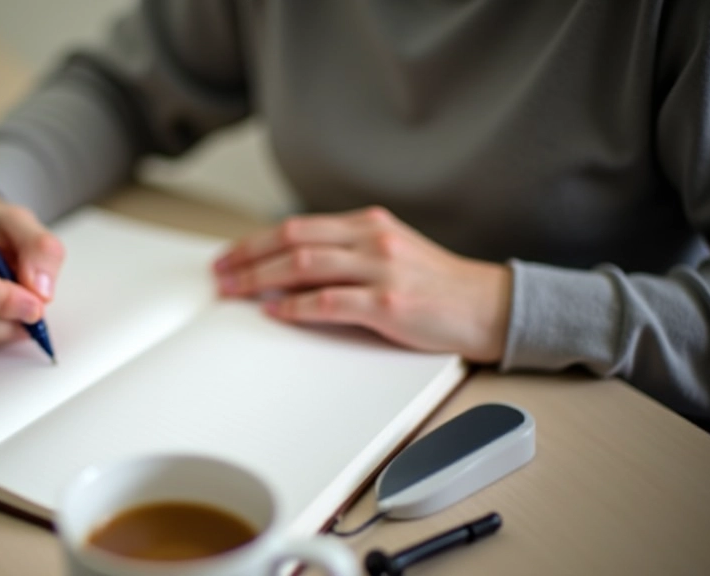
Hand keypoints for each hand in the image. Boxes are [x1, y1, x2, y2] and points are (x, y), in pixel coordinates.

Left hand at [212, 206, 511, 362]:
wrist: (489, 307)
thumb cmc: (438, 286)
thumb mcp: (391, 253)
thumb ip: (348, 253)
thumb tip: (294, 267)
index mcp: (369, 224)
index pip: (299, 226)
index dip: (257, 240)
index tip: (231, 254)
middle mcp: (372, 240)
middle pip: (293, 239)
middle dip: (249, 256)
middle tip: (220, 272)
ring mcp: (381, 270)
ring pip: (304, 265)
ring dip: (261, 278)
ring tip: (234, 290)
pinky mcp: (388, 305)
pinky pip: (329, 302)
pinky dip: (295, 307)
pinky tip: (274, 311)